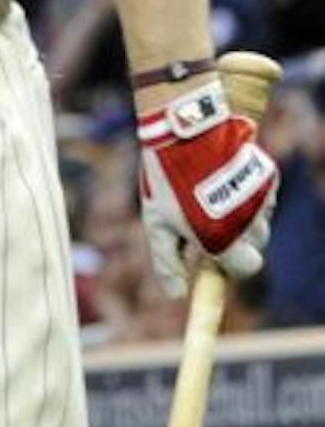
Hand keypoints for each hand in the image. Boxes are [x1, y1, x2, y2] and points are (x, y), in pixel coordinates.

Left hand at [137, 75, 279, 295]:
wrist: (185, 131)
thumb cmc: (166, 180)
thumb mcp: (157, 223)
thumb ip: (168, 262)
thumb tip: (177, 295)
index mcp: (222, 240)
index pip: (246, 268)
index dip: (230, 263)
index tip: (213, 254)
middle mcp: (249, 223)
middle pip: (257, 247)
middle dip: (237, 241)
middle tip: (209, 223)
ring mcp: (262, 199)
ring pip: (262, 222)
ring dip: (244, 219)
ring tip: (213, 197)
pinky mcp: (269, 178)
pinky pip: (265, 198)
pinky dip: (251, 196)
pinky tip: (225, 180)